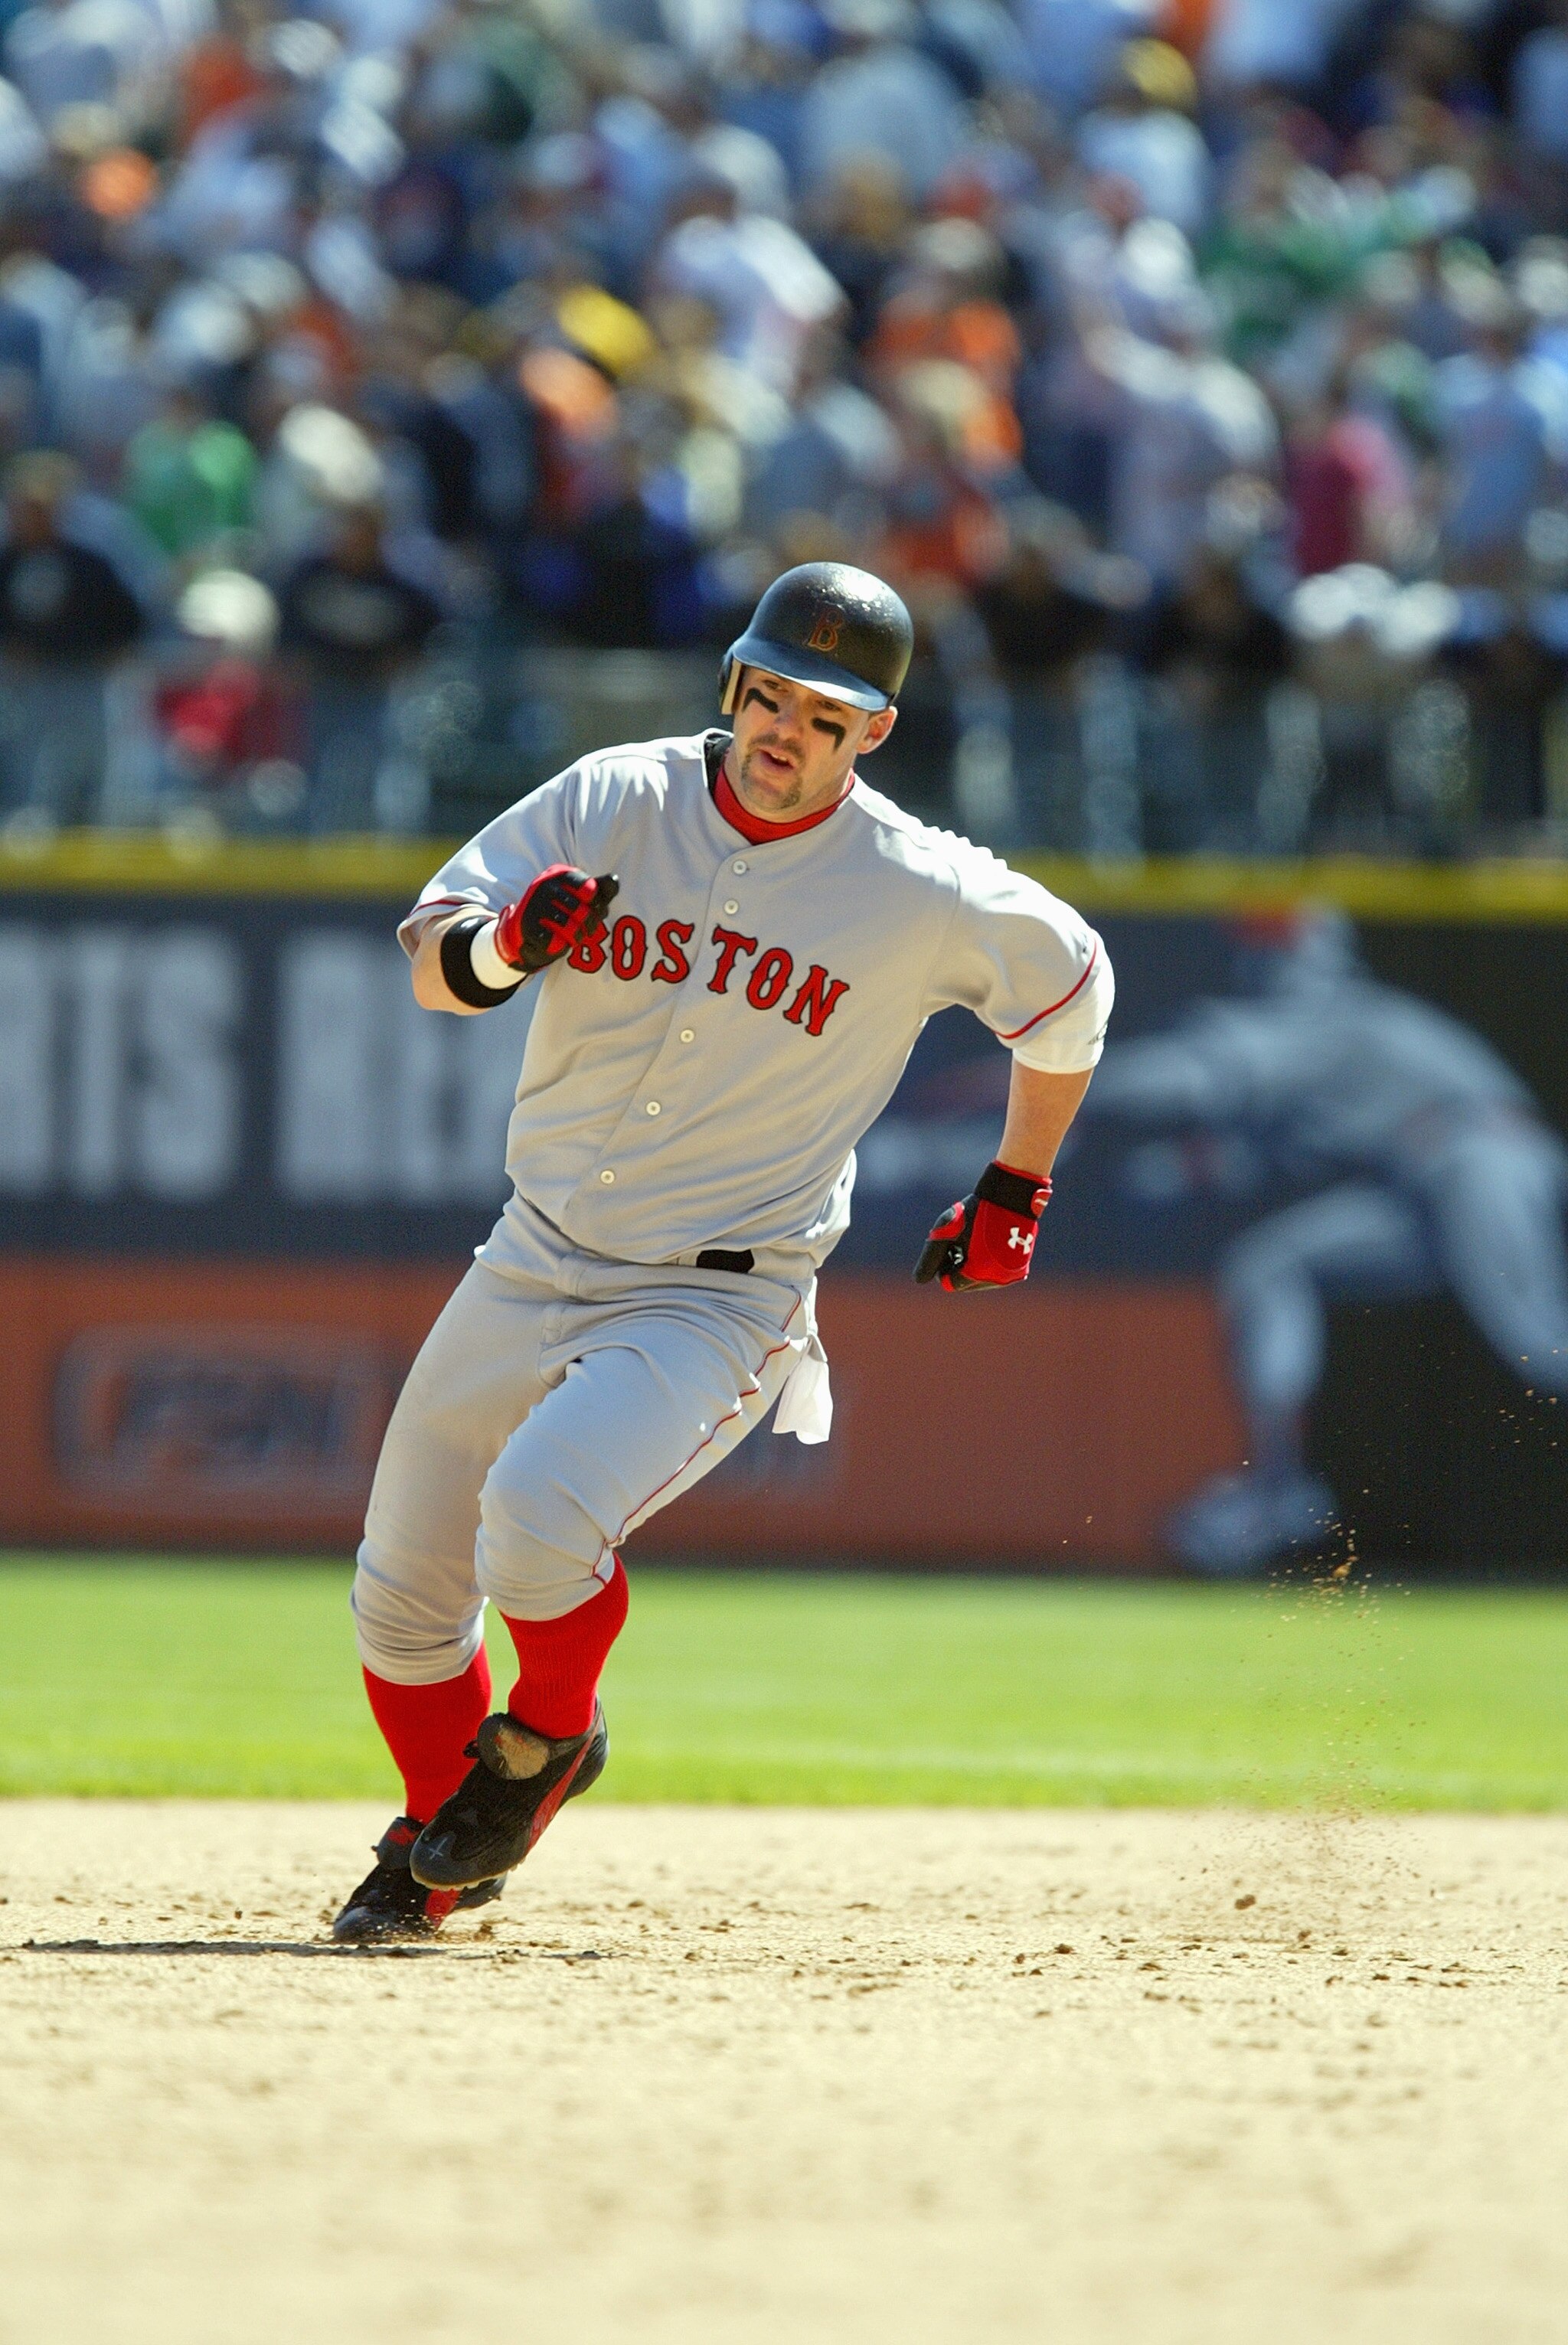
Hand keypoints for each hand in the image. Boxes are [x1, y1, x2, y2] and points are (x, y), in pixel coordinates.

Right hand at [495, 866, 618, 973]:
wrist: (526, 930)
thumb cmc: (560, 910)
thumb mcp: (581, 897)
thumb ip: (600, 889)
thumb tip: (615, 880)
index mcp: (559, 874)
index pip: (590, 889)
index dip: (597, 905)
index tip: (593, 909)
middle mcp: (545, 885)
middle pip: (583, 911)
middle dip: (590, 924)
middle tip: (586, 928)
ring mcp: (535, 905)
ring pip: (571, 928)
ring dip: (577, 937)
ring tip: (573, 935)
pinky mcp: (529, 927)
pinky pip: (557, 942)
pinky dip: (562, 946)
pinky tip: (557, 941)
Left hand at [913, 1161, 1050, 1291]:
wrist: (1010, 1197)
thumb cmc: (974, 1212)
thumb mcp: (946, 1232)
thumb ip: (930, 1257)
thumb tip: (919, 1280)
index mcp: (980, 1272)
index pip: (950, 1282)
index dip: (943, 1264)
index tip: (948, 1245)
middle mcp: (998, 1279)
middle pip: (966, 1282)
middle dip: (959, 1265)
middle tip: (961, 1241)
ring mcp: (1012, 1276)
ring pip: (981, 1279)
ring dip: (974, 1265)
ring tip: (975, 1241)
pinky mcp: (1021, 1269)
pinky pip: (997, 1274)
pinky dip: (989, 1264)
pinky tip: (989, 1244)